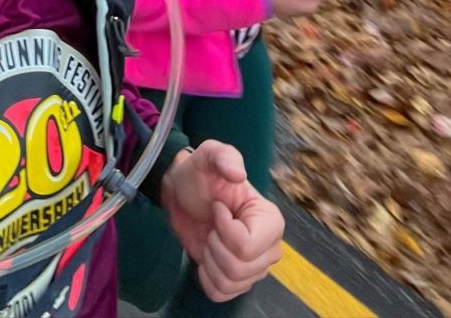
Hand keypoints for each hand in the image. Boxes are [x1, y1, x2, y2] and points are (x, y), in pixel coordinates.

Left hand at [160, 142, 283, 301]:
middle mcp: (268, 247)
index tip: (217, 208)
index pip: (247, 245)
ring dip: (210, 260)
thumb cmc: (199, 175)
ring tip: (209, 237)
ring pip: (230, 282)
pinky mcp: (237, 280)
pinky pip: (222, 293)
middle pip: (240, 268)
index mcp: (270, 219)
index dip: (224, 230)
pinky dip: (207, 278)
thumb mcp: (209, 156)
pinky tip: (205, 258)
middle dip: (215, 246)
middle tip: (211, 224)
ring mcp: (254, 267)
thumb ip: (224, 156)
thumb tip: (238, 174)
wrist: (181, 194)